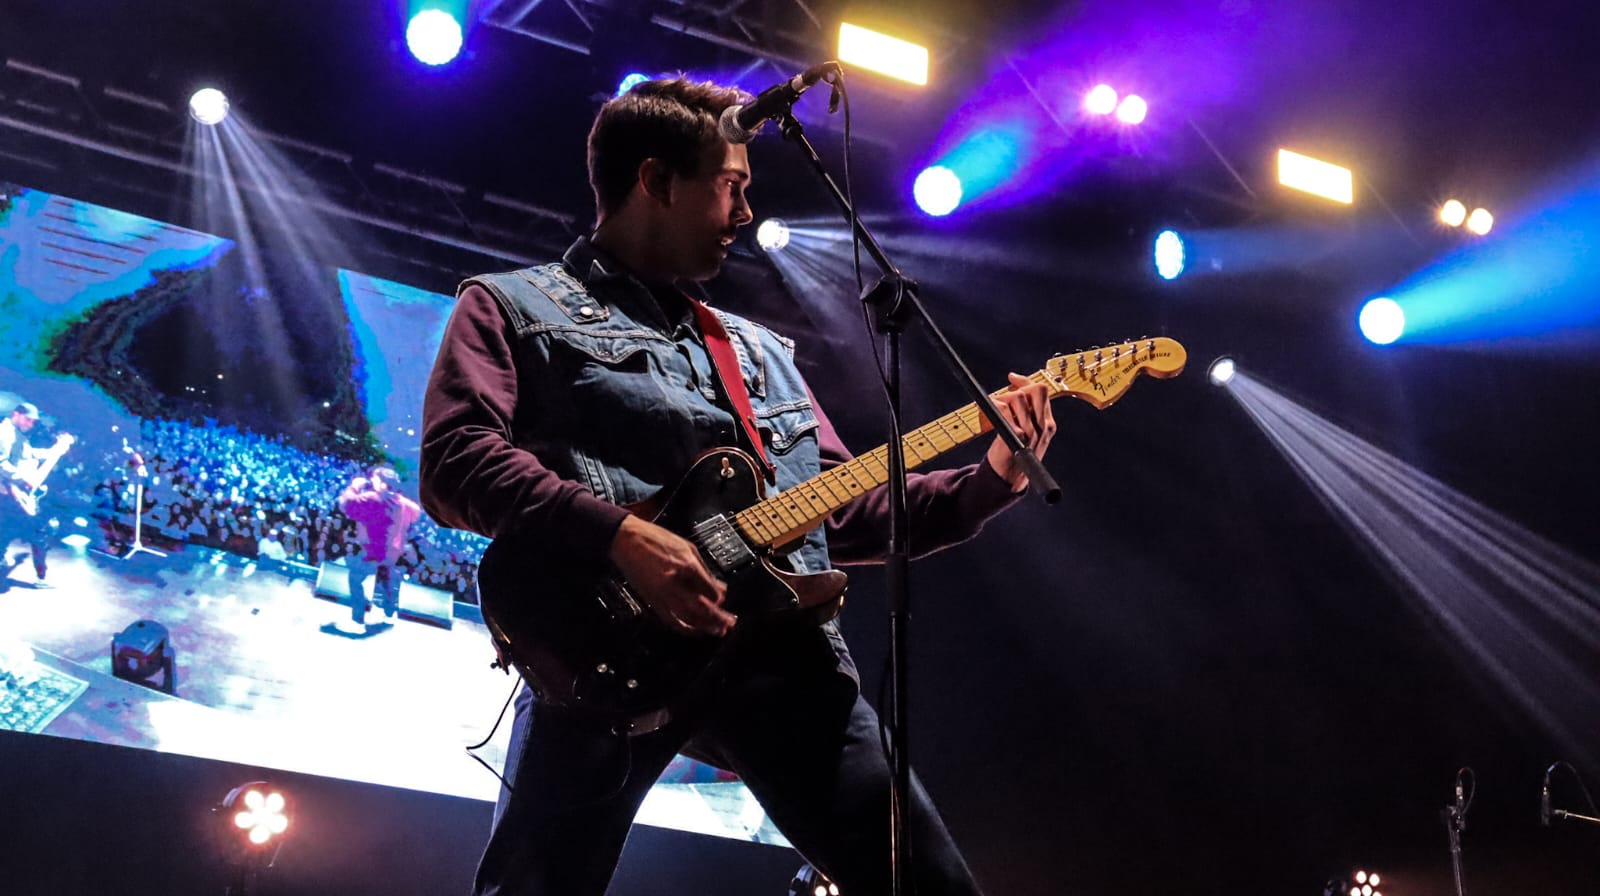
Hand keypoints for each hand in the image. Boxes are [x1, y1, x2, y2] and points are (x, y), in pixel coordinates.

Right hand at [608, 515, 734, 635]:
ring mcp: (661, 593)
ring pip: (687, 617)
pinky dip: (683, 627)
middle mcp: (674, 582)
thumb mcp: (687, 547)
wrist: (626, 540)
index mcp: (685, 565)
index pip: (709, 590)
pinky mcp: (651, 600)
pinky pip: (669, 619)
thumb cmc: (654, 539)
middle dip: (717, 618)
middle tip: (728, 624)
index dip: (720, 598)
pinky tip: (693, 630)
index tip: (724, 601)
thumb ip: (704, 569)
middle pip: (701, 607)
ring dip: (704, 626)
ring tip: (716, 630)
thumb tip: (719, 587)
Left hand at [985, 372, 1056, 491]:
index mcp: (1048, 424)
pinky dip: (995, 407)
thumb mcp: (1027, 432)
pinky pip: (1005, 410)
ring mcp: (1032, 432)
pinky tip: (989, 416)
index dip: (1025, 381)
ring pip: (1018, 398)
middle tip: (1002, 400)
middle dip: (1017, 390)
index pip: (1042, 391)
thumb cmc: (1014, 454)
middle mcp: (1044, 427)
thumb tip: (1014, 381)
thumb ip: (1026, 411)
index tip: (1011, 378)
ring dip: (1002, 400)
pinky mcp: (1017, 436)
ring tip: (994, 413)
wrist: (1009, 479)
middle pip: (1035, 390)